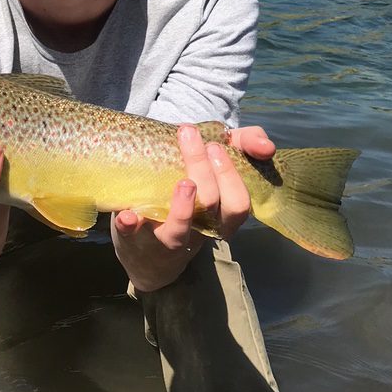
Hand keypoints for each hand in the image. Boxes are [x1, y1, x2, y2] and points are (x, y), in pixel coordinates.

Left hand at [111, 123, 275, 293]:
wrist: (149, 256)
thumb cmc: (189, 202)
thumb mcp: (215, 176)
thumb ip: (242, 149)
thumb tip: (265, 144)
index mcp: (219, 217)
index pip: (238, 204)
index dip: (231, 177)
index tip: (216, 146)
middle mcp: (197, 230)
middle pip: (209, 204)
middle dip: (203, 169)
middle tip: (189, 135)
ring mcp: (165, 237)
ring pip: (180, 228)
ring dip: (182, 205)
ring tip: (183, 183)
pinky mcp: (134, 240)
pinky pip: (132, 236)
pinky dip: (130, 225)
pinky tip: (127, 215)